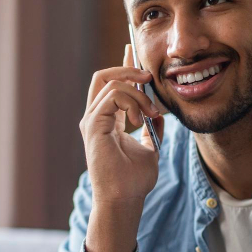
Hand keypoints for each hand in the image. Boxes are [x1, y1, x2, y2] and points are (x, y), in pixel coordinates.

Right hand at [79, 46, 165, 251]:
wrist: (124, 199)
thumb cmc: (134, 181)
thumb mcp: (151, 148)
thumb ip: (152, 129)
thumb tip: (159, 114)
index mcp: (105, 121)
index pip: (111, 85)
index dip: (124, 67)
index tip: (134, 51)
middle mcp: (95, 118)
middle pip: (103, 76)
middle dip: (127, 69)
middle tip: (148, 77)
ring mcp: (91, 121)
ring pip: (110, 83)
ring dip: (136, 92)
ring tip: (149, 113)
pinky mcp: (93, 126)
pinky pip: (111, 96)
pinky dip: (130, 101)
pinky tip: (141, 119)